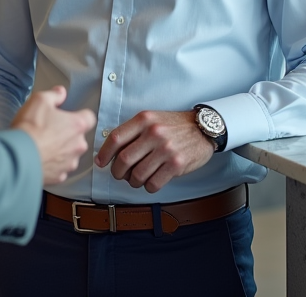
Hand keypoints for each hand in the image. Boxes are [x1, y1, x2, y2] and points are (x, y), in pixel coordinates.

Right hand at [11, 86, 95, 185]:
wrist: (18, 156)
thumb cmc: (31, 127)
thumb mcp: (40, 100)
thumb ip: (54, 95)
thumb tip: (61, 93)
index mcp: (77, 125)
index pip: (89, 117)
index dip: (80, 115)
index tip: (69, 116)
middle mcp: (78, 145)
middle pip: (79, 137)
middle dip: (67, 134)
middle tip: (50, 131)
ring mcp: (70, 163)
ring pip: (70, 154)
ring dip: (61, 151)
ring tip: (43, 146)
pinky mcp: (59, 176)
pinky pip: (60, 169)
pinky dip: (52, 165)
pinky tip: (40, 159)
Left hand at [94, 110, 214, 193]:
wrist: (204, 128)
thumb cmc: (174, 126)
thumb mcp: (152, 119)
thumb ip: (133, 131)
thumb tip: (110, 150)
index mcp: (144, 119)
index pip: (115, 138)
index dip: (104, 153)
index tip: (101, 162)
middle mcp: (154, 133)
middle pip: (124, 160)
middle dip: (117, 172)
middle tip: (120, 174)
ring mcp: (166, 149)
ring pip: (137, 175)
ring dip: (133, 182)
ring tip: (136, 179)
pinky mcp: (176, 164)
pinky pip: (153, 184)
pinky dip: (148, 186)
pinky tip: (151, 181)